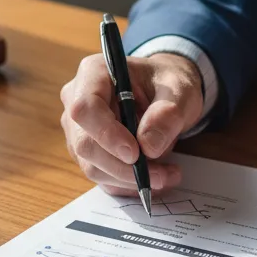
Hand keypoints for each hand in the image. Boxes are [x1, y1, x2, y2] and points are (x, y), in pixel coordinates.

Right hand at [60, 52, 204, 195]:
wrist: (164, 92)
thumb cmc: (167, 83)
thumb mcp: (179, 90)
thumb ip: (168, 113)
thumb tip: (148, 146)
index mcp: (94, 73)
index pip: (85, 108)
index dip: (106, 134)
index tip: (135, 153)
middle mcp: (76, 99)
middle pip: (85, 144)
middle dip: (123, 167)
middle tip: (162, 175)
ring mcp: (78, 128)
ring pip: (92, 166)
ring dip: (130, 179)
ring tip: (167, 175)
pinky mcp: (87, 151)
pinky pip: (101, 175)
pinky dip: (128, 184)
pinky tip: (155, 177)